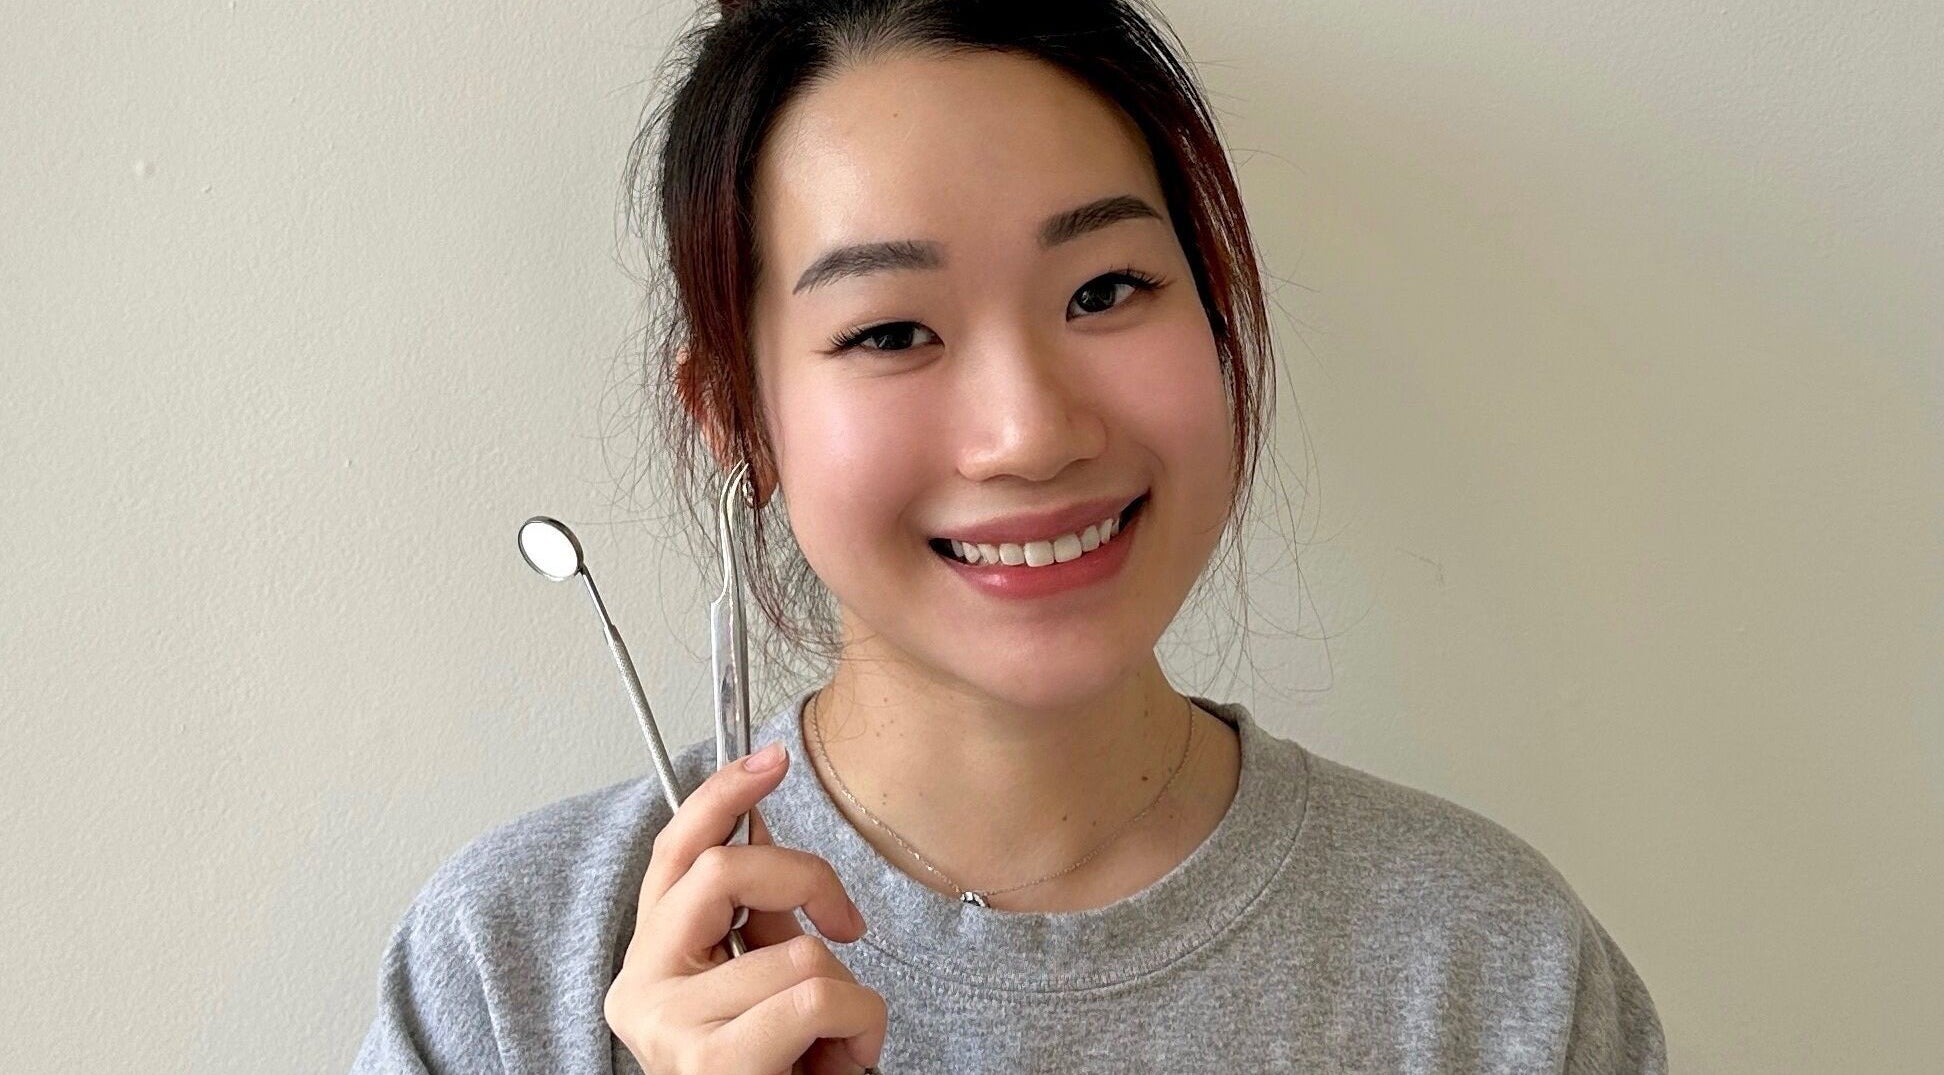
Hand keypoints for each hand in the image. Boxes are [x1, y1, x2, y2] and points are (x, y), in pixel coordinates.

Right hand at [604, 742, 887, 1074]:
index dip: (722, 795)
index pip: (674, 852)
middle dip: (809, 880)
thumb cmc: (777, 1073)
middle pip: (728, 869)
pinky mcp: (710, 1065)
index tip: (771, 757)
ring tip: (835, 1045)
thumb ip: (759, 921)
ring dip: (849, 996)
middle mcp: (640, 990)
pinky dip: (859, 1026)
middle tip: (846, 925)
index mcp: (650, 960)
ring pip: (799, 949)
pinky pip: (817, 996)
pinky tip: (841, 1064)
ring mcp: (669, 1030)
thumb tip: (765, 827)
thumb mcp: (763, 986)